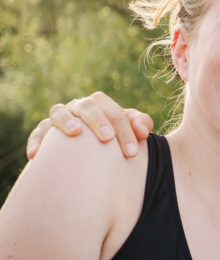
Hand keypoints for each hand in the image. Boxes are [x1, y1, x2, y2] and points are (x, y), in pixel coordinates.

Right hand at [26, 92, 153, 159]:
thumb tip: (143, 131)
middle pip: (88, 106)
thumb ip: (141, 125)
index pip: (114, 111)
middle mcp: (79, 108)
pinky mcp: (45, 133)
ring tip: (75, 133)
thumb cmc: (116, 140)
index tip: (132, 152)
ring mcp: (61, 118)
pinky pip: (38, 133)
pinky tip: (36, 154)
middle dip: (99, 121)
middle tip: (108, 139)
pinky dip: (36, 140)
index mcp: (101, 105)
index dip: (125, 130)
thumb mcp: (131, 131)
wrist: (95, 152)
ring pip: (59, 112)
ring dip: (66, 120)